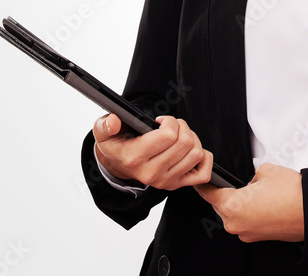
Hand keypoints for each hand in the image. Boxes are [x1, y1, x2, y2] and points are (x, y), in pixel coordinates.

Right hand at [92, 112, 212, 190]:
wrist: (118, 165)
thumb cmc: (116, 144)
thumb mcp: (103, 132)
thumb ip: (106, 125)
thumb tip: (114, 121)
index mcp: (134, 158)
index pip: (168, 136)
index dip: (169, 122)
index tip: (161, 121)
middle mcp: (151, 173)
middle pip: (185, 142)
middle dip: (182, 127)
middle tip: (172, 126)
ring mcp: (165, 182)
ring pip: (196, 154)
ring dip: (192, 139)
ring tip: (179, 136)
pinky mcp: (176, 185)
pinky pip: (203, 173)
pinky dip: (204, 158)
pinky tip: (190, 150)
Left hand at [195, 163, 303, 242]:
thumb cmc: (292, 192)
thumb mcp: (265, 170)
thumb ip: (250, 176)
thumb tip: (250, 183)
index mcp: (232, 206)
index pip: (208, 194)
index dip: (203, 184)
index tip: (199, 180)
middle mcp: (235, 224)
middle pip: (220, 205)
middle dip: (225, 193)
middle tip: (233, 181)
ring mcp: (246, 233)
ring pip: (233, 214)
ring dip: (239, 204)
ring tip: (256, 191)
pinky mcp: (258, 238)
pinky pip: (246, 222)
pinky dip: (250, 212)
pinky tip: (263, 202)